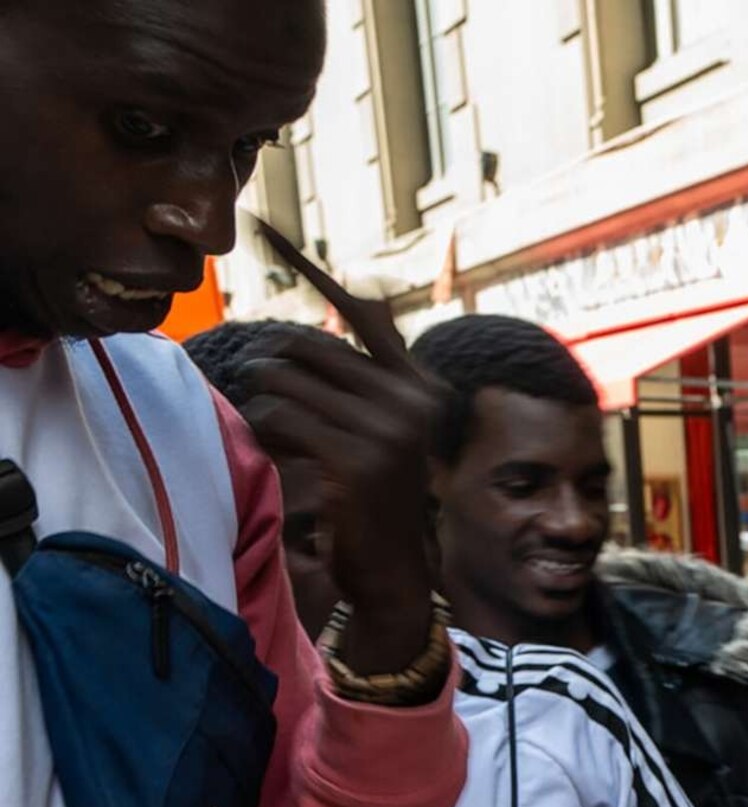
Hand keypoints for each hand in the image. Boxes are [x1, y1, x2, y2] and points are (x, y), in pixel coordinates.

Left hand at [234, 223, 442, 675]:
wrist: (395, 572)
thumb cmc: (377, 499)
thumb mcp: (382, 430)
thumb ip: (366, 374)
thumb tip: (355, 302)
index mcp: (420, 385)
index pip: (357, 310)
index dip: (308, 268)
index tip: (262, 226)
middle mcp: (412, 400)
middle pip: (304, 346)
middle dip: (270, 368)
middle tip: (266, 399)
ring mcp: (388, 429)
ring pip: (284, 381)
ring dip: (264, 405)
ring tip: (279, 436)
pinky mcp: (357, 457)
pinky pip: (280, 417)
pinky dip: (267, 434)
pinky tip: (281, 455)